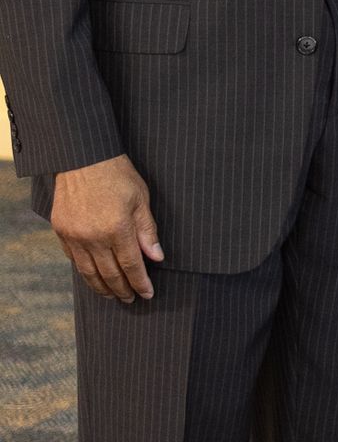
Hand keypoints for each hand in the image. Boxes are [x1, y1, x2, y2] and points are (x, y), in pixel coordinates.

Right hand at [50, 154, 162, 302]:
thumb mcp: (141, 199)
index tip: (148, 293)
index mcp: (117, 229)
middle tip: (131, 299)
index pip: (131, 264)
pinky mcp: (61, 232)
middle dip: (123, 289)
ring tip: (113, 295)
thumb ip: (147, 231)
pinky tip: (93, 277)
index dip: (140, 282)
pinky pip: (74, 260)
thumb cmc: (118, 175)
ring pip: (89, 272)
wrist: (83, 159)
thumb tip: (156, 257)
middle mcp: (93, 237)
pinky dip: (85, 272)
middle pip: (110, 273)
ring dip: (102, 287)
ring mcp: (74, 236)